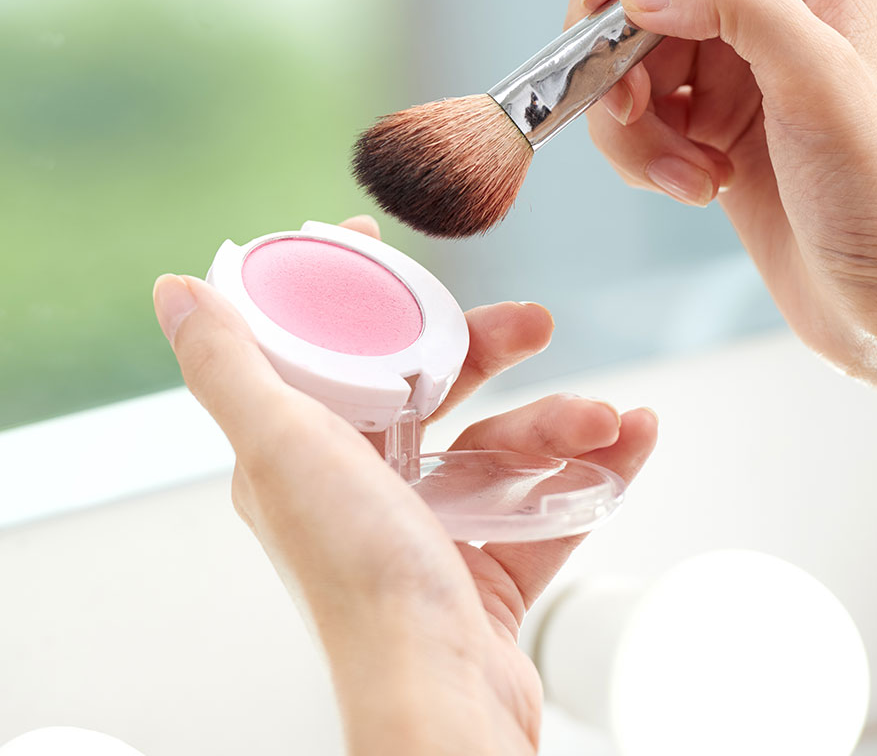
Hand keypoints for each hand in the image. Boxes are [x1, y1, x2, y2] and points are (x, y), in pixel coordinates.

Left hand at [152, 216, 656, 755]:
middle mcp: (366, 494)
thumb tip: (176, 290)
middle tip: (536, 323)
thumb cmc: (359, 581)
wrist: (441, 692)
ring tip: (603, 421)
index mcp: (309, 459)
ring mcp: (433, 534)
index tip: (388, 251)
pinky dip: (595, 470)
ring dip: (561, 423)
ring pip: (503, 449)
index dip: (362, 301)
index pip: (333, 357)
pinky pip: (551, 503)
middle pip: (434, 394)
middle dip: (489, 352)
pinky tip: (633, 441)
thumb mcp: (284, 450)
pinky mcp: (493, 571)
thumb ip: (231, 367)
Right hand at [567, 0, 876, 367]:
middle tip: (623, 101)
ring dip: (630, 120)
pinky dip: (643, 155)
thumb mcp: (819, 82)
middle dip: (616, 41)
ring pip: (626, 53)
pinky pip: (635, 116)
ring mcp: (735, 68)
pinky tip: (694, 187)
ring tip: (682, 171)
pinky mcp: (709, 129)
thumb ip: (738, 4)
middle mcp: (770, 3)